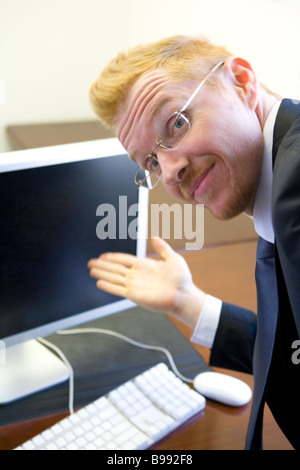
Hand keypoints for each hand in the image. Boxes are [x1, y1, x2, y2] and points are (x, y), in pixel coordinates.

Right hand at [87, 237, 205, 328]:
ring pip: (114, 277)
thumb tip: (155, 237)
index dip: (112, 257)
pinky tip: (99, 282)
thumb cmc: (181, 279)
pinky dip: (108, 286)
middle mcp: (137, 275)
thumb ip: (163, 248)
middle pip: (115, 268)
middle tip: (90, 262)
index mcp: (144, 265)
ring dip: (102, 273)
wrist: (183, 295)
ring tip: (91, 270)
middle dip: (102, 265)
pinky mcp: (135, 295)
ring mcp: (135, 285)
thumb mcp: (173, 258)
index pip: (123, 259)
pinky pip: (118, 289)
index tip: (102, 256)